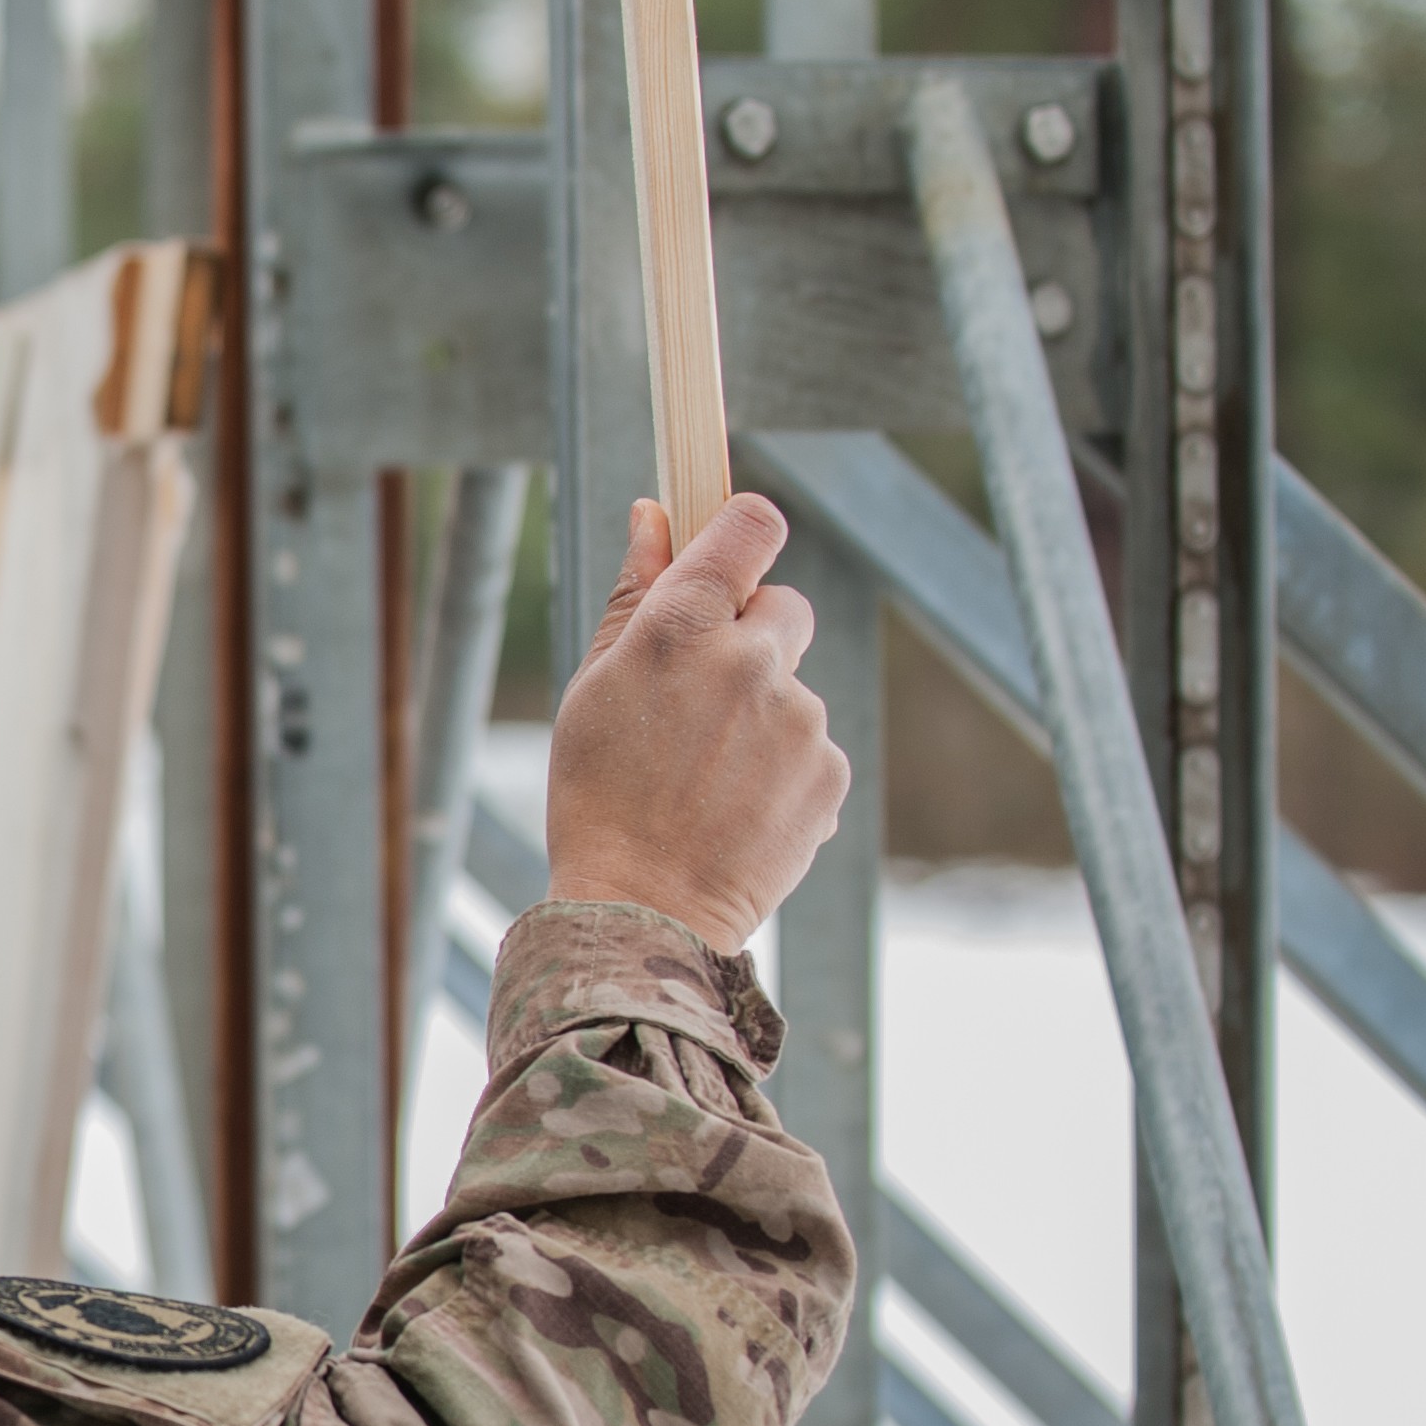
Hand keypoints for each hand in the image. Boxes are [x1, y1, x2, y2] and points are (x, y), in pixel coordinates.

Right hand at [546, 493, 850, 952]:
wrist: (643, 910)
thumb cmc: (599, 795)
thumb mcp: (594, 687)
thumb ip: (634, 595)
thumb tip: (654, 514)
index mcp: (682, 627)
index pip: (750, 526)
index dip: (742, 533)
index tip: (730, 556)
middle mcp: (752, 660)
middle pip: (785, 606)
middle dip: (752, 638)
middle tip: (700, 703)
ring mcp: (801, 718)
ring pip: (792, 689)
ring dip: (760, 717)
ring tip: (706, 781)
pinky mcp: (831, 771)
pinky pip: (811, 749)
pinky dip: (781, 772)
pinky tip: (735, 810)